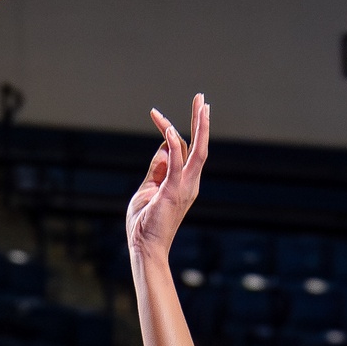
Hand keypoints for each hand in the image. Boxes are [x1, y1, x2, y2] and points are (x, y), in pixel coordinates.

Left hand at [126, 94, 208, 259]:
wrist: (145, 247)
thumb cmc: (145, 223)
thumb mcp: (148, 189)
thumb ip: (157, 169)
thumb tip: (164, 147)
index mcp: (184, 182)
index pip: (182, 149)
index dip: (170, 131)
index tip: (157, 115)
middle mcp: (190, 182)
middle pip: (199, 146)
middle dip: (201, 121)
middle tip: (201, 98)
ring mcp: (184, 187)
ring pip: (197, 151)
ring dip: (199, 126)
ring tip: (200, 104)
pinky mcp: (173, 192)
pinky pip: (177, 164)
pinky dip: (173, 145)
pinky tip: (167, 128)